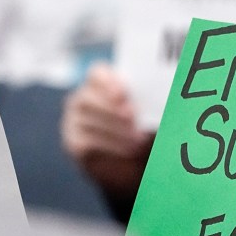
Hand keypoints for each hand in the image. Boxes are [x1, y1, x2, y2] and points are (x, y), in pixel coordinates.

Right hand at [61, 63, 152, 197]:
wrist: (132, 162)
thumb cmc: (142, 128)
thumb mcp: (147, 114)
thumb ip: (148, 105)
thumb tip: (162, 102)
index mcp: (101, 84)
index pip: (97, 74)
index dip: (108, 82)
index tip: (122, 95)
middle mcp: (82, 99)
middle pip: (87, 97)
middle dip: (111, 108)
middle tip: (132, 118)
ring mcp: (74, 121)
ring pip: (87, 121)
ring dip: (115, 130)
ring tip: (138, 139)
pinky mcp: (74, 144)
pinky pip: (87, 143)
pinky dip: (110, 146)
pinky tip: (128, 150)